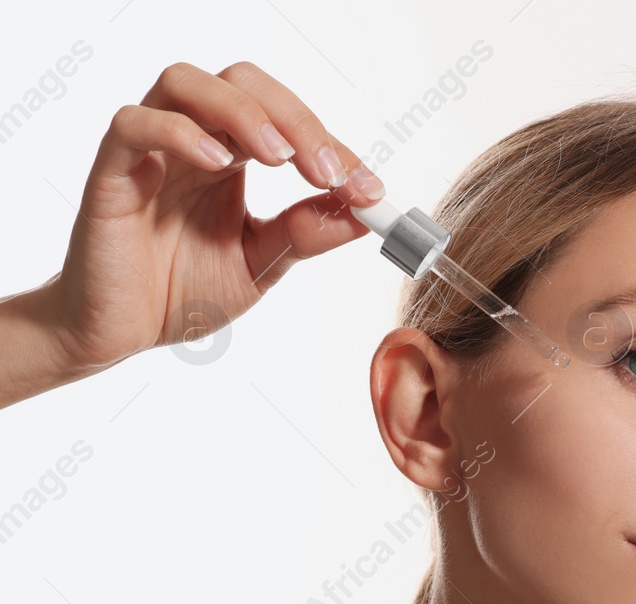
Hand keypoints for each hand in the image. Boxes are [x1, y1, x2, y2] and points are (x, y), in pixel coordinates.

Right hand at [36, 61, 384, 375]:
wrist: (123, 333)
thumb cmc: (184, 290)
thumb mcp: (263, 263)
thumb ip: (307, 233)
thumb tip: (365, 212)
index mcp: (232, 157)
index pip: (284, 121)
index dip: (332, 146)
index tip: (369, 189)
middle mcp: (191, 141)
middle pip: (242, 83)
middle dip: (295, 119)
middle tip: (327, 172)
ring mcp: (149, 152)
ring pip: (186, 83)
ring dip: (242, 112)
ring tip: (280, 159)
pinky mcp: (111, 173)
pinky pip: (133, 124)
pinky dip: (178, 132)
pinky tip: (218, 166)